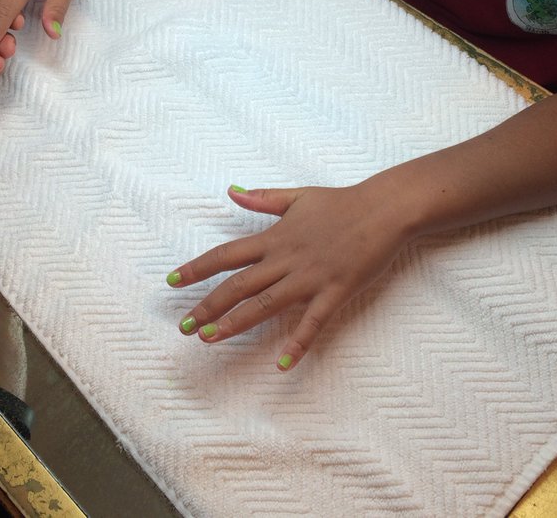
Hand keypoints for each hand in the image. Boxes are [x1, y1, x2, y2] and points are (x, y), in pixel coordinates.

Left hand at [167, 183, 410, 370]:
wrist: (383, 209)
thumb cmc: (341, 202)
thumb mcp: (297, 196)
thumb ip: (263, 198)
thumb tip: (232, 191)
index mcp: (275, 237)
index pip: (226, 255)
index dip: (197, 268)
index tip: (172, 281)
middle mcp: (286, 259)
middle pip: (238, 285)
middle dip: (208, 306)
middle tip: (184, 326)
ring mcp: (310, 277)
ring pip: (265, 305)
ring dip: (236, 323)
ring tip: (210, 339)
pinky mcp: (335, 292)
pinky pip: (313, 322)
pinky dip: (298, 344)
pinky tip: (283, 365)